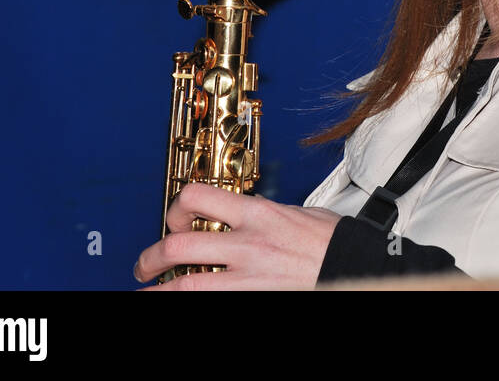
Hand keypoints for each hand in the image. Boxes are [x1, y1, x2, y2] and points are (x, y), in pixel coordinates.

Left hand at [133, 182, 341, 289]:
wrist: (353, 263)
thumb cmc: (330, 238)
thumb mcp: (295, 211)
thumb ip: (264, 211)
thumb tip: (243, 211)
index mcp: (257, 211)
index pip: (197, 197)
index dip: (176, 207)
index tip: (175, 217)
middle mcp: (247, 242)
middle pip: (179, 244)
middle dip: (152, 256)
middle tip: (145, 265)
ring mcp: (248, 273)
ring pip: (186, 282)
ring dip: (158, 290)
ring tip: (147, 291)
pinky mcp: (253, 294)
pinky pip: (210, 298)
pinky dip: (187, 300)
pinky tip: (175, 301)